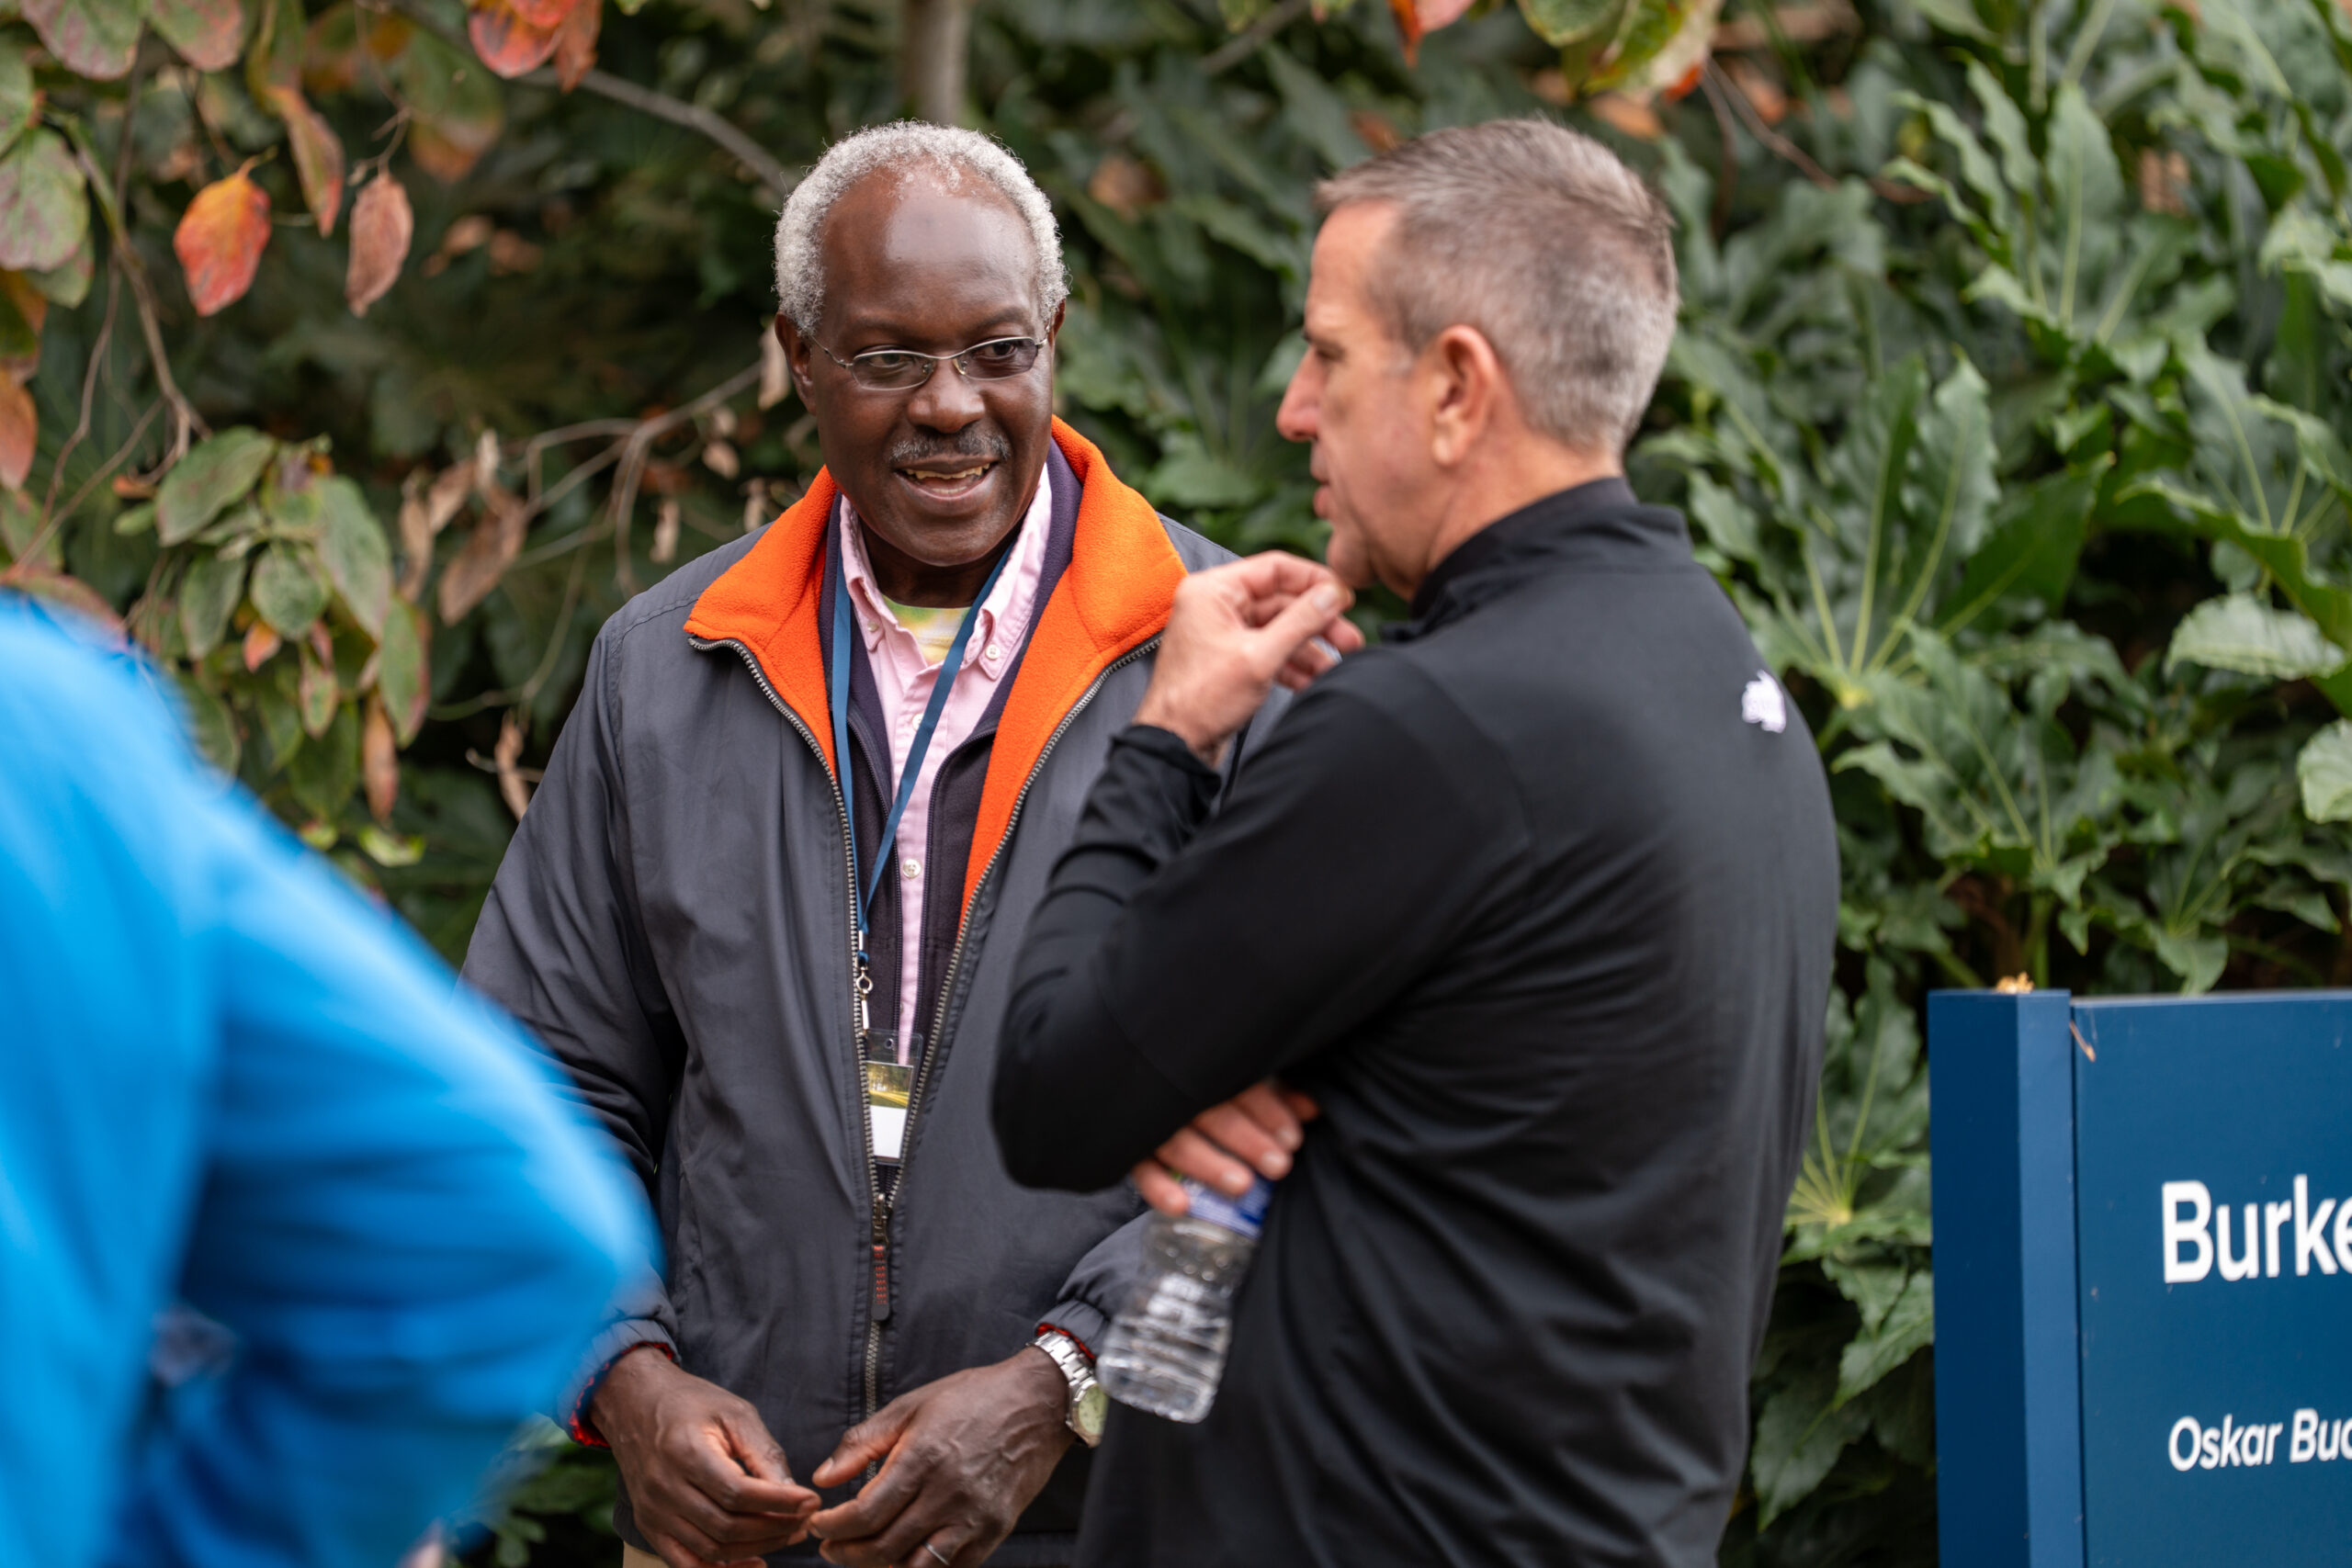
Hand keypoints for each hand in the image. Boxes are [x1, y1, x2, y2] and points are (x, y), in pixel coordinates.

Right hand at [591, 1346, 819, 1567]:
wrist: (633, 1403)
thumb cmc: (691, 1403)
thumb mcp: (734, 1412)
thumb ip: (763, 1453)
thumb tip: (792, 1493)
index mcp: (685, 1452)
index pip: (738, 1493)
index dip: (779, 1503)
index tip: (810, 1502)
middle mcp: (664, 1487)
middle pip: (727, 1526)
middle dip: (774, 1528)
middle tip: (804, 1521)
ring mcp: (653, 1512)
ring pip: (711, 1549)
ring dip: (755, 1548)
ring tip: (787, 1535)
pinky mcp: (648, 1526)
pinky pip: (685, 1564)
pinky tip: (753, 1561)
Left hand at [806, 1351, 1071, 1566]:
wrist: (1039, 1402)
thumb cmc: (973, 1398)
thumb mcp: (911, 1405)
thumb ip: (863, 1441)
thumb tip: (823, 1476)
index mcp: (923, 1458)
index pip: (865, 1513)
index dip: (833, 1526)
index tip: (819, 1524)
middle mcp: (948, 1493)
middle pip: (884, 1547)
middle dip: (847, 1553)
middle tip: (831, 1547)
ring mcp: (975, 1517)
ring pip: (916, 1567)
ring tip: (863, 1556)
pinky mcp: (995, 1531)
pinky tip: (905, 1557)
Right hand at [1132, 1080, 1321, 1216]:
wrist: (1140, 1080)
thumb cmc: (1209, 1087)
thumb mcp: (1244, 1084)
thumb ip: (1276, 1094)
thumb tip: (1312, 1107)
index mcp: (1205, 1066)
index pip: (1238, 1084)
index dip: (1267, 1110)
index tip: (1293, 1139)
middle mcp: (1174, 1090)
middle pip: (1210, 1112)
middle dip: (1247, 1140)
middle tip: (1279, 1166)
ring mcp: (1148, 1119)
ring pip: (1177, 1141)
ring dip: (1209, 1164)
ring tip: (1243, 1186)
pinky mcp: (1128, 1147)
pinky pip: (1139, 1169)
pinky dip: (1157, 1188)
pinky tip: (1181, 1207)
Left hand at [1133, 552, 1364, 765]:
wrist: (1175, 745)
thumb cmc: (1200, 701)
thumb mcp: (1259, 657)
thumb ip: (1301, 622)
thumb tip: (1332, 594)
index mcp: (1213, 591)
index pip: (1275, 568)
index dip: (1315, 581)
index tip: (1345, 598)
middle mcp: (1216, 605)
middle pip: (1282, 601)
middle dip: (1318, 623)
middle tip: (1349, 640)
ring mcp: (1223, 632)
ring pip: (1279, 629)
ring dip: (1310, 648)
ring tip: (1336, 667)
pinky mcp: (1229, 658)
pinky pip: (1269, 650)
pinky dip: (1292, 664)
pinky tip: (1313, 680)